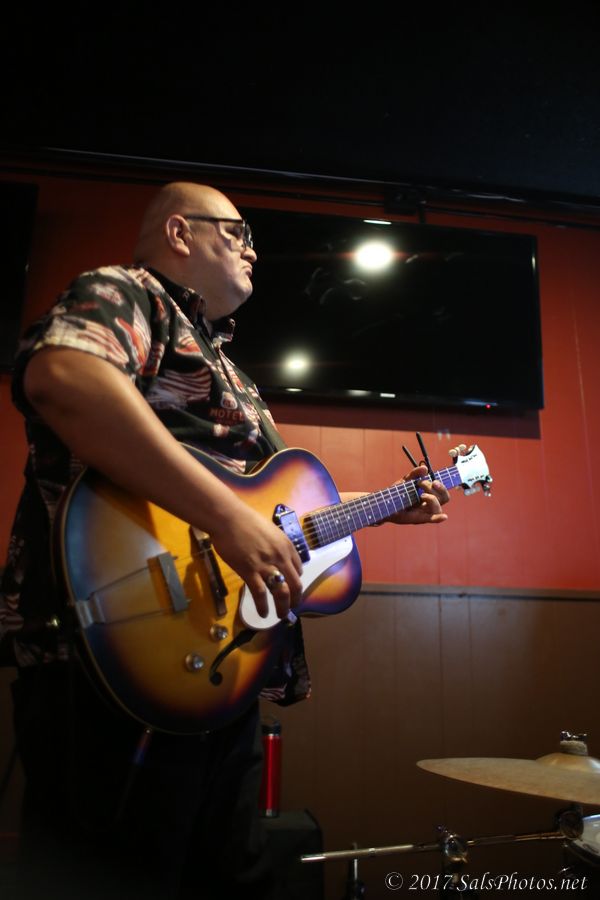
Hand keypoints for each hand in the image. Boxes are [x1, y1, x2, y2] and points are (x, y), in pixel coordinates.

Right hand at [209, 505, 302, 619]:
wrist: (228, 518)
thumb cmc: (245, 521)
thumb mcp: (269, 531)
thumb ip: (275, 546)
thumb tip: (274, 558)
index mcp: (286, 546)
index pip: (298, 569)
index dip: (296, 581)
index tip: (292, 588)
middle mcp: (280, 557)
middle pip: (295, 584)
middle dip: (296, 599)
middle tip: (293, 607)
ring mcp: (266, 565)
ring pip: (282, 592)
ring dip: (283, 607)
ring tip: (281, 615)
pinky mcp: (250, 571)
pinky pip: (260, 594)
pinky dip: (263, 606)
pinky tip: (263, 614)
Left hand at [384, 464, 449, 524]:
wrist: (384, 503)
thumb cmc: (396, 493)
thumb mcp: (406, 481)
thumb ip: (415, 474)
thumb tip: (425, 468)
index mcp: (429, 495)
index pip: (442, 492)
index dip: (442, 486)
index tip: (434, 480)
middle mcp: (428, 504)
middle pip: (444, 498)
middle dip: (438, 489)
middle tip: (422, 483)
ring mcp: (424, 512)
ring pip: (438, 508)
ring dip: (433, 499)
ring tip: (421, 495)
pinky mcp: (419, 518)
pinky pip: (432, 519)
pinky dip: (438, 518)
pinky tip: (444, 516)